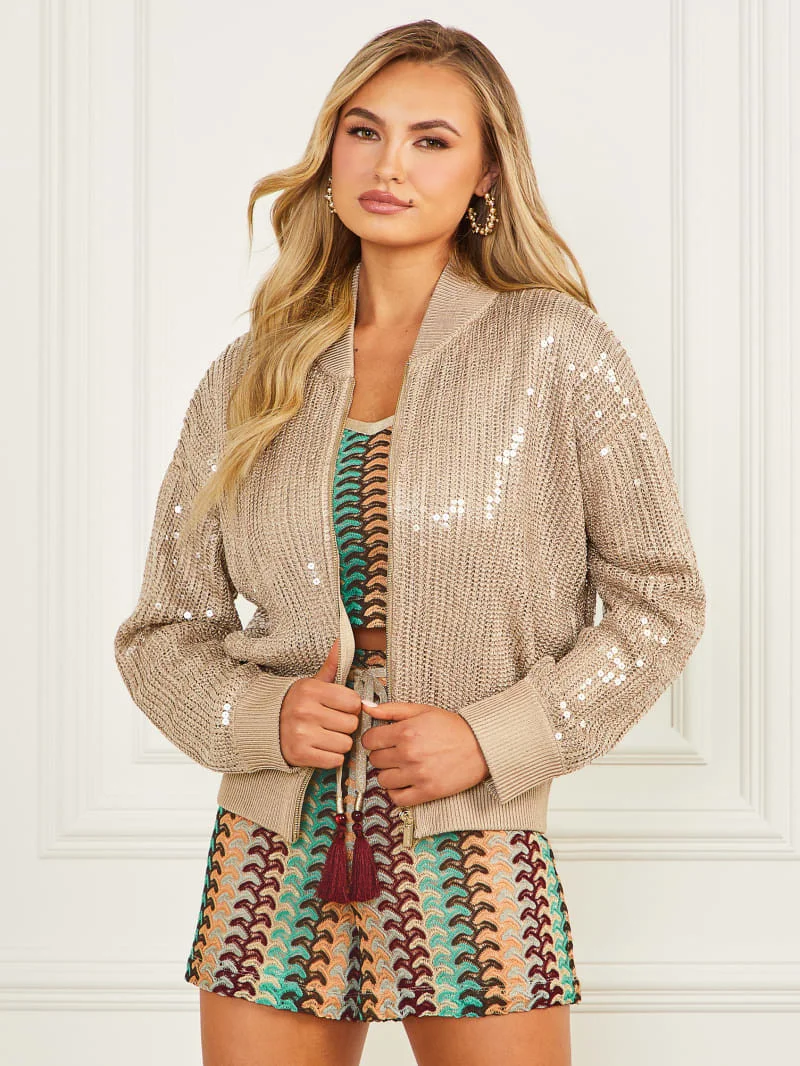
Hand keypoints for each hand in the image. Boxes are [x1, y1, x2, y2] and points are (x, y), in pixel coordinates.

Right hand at [279, 638, 361, 768]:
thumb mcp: (311, 683)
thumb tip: (342, 640)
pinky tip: (320, 748)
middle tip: (331, 723)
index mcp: (311, 690)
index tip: (339, 708)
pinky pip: (335, 760)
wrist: (262, 727)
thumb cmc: (294, 704)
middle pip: (351, 724)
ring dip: (339, 743)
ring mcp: (302, 734)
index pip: (353, 702)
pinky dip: (331, 757)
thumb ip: (331, 666)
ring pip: (345, 744)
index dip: (350, 707)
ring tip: (325, 736)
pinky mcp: (299, 755)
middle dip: (345, 726)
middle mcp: (305, 711)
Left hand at [360, 700, 489, 806]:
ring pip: (383, 780)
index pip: (369, 741)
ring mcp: (417, 775)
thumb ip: (392, 709)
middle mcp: (408, 754)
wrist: (481, 746)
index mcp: (405, 732)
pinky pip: (397, 799)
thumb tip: (366, 708)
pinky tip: (405, 783)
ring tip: (401, 767)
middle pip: (375, 760)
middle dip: (382, 755)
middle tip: (395, 752)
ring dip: (389, 774)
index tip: (382, 741)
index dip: (373, 740)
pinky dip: (397, 792)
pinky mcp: (427, 792)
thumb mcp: (422, 710)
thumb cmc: (452, 727)